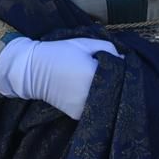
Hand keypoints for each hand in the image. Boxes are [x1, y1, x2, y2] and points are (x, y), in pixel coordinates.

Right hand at [0, 36, 121, 119]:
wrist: (33, 70)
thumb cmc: (61, 52)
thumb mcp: (85, 43)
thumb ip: (109, 48)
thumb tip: (124, 59)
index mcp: (94, 74)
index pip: (122, 73)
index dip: (124, 67)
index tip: (122, 62)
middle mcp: (90, 93)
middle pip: (116, 90)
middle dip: (119, 82)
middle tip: (115, 73)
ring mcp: (84, 107)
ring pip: (107, 102)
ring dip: (109, 93)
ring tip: (104, 82)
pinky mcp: (77, 115)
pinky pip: (95, 108)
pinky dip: (97, 101)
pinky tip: (93, 91)